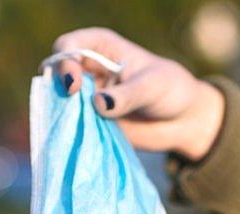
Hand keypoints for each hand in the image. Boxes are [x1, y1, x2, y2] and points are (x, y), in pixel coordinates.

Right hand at [52, 28, 224, 161]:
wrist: (183, 120)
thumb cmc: (171, 90)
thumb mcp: (152, 87)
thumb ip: (127, 96)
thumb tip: (98, 104)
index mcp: (100, 47)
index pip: (68, 46)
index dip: (64, 63)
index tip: (74, 85)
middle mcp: (88, 70)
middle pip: (56, 75)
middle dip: (58, 92)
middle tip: (73, 108)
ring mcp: (87, 97)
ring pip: (61, 103)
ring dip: (64, 115)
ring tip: (78, 127)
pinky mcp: (91, 122)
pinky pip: (73, 126)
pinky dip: (72, 133)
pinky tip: (81, 140)